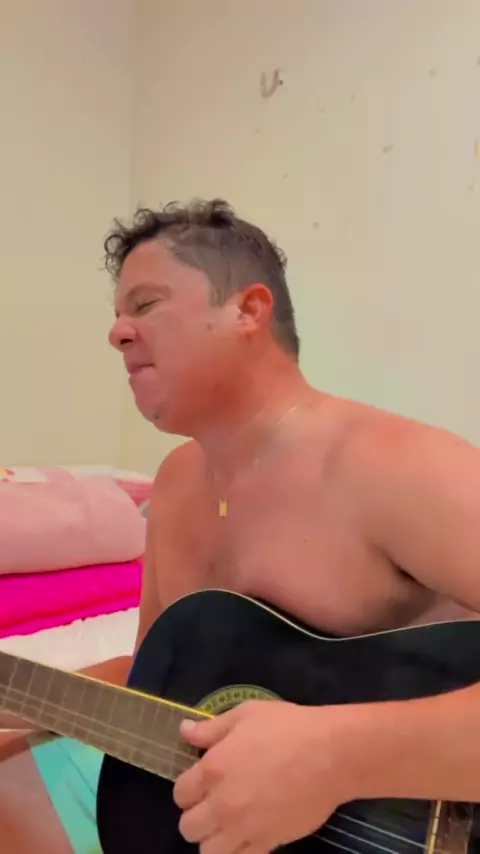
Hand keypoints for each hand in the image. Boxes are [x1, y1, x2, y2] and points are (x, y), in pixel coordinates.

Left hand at [173, 699, 350, 853]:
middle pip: (188, 828)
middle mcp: (222, 804)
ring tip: (228, 824)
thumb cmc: (288, 727)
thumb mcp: (246, 715)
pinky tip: (247, 835)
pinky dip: (237, 851)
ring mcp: (245, 829)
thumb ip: (211, 728)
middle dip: (197, 815)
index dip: (189, 787)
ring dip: (213, 839)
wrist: (330, 754)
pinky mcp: (268, 844)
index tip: (203, 782)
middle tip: (214, 803)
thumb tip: (184, 731)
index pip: (180, 793)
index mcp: (213, 769)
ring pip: (208, 853)